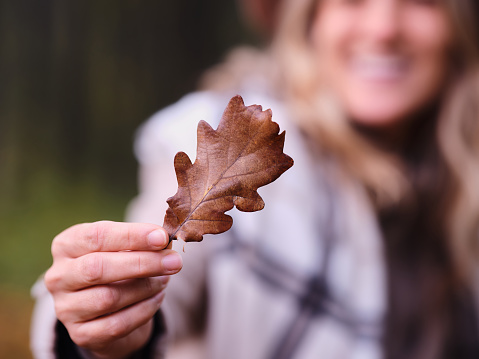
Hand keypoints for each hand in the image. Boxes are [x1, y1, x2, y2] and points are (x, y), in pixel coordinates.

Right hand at [44, 221, 181, 358]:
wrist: (105, 307)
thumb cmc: (117, 264)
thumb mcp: (125, 247)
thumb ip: (143, 242)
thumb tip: (166, 240)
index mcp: (66, 245)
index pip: (96, 236)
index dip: (131, 236)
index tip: (161, 237)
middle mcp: (59, 276)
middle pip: (97, 268)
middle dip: (142, 263)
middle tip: (174, 261)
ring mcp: (66, 308)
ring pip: (108, 298)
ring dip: (145, 287)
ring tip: (165, 279)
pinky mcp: (80, 334)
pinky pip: (117, 324)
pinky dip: (144, 311)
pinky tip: (157, 298)